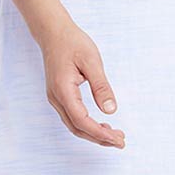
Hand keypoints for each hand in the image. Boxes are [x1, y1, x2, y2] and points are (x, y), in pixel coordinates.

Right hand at [39, 16, 125, 146]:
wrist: (53, 32)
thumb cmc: (72, 43)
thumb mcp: (92, 61)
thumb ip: (101, 87)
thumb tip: (110, 110)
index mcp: (63, 91)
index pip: (82, 121)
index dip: (100, 134)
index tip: (118, 139)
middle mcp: (56, 98)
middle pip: (77, 128)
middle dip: (99, 138)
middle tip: (121, 142)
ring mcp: (55, 98)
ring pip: (74, 125)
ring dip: (94, 134)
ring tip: (114, 135)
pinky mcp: (59, 96)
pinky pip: (72, 118)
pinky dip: (87, 125)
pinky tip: (101, 125)